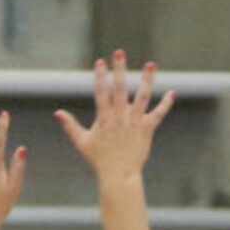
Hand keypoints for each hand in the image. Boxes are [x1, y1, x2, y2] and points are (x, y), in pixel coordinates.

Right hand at [55, 51, 173, 183]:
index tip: (100, 62)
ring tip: (151, 64)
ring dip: (147, 80)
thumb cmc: (99, 160)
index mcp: (104, 119)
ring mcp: (134, 123)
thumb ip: (70, 126)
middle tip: (120, 52)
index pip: (101, 93)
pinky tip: (172, 93)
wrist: (119, 176)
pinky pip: (158, 115)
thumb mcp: (82, 143)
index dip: (100, 77)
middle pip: (120, 90)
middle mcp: (120, 118)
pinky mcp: (146, 130)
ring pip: (142, 97)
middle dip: (120, 70)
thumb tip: (57, 112)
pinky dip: (165, 105)